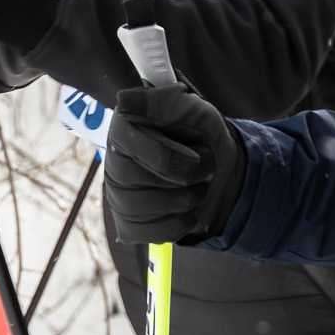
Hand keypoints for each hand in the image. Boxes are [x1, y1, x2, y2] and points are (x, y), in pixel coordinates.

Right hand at [104, 84, 245, 245]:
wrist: (221, 170)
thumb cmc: (201, 135)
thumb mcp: (194, 110)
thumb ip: (164, 101)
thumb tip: (124, 100)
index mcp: (124, 129)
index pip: (140, 150)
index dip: (177, 158)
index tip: (199, 150)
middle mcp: (113, 162)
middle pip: (139, 181)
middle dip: (186, 178)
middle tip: (203, 168)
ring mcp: (118, 196)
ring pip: (142, 210)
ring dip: (184, 201)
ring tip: (195, 188)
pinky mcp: (129, 224)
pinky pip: (147, 234)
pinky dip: (176, 225)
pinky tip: (184, 211)